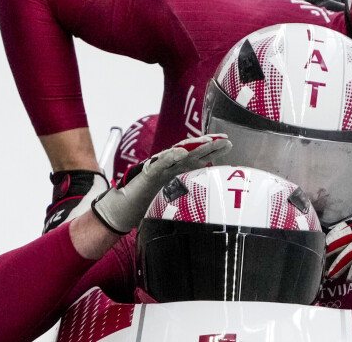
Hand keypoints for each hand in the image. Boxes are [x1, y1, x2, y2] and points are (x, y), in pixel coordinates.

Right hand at [92, 135, 231, 233]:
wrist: (122, 211)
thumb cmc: (148, 204)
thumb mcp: (176, 199)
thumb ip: (191, 195)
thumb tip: (214, 202)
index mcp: (179, 170)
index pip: (199, 156)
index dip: (214, 150)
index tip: (229, 145)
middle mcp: (170, 165)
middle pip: (193, 151)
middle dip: (209, 144)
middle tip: (225, 140)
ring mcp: (159, 167)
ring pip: (179, 152)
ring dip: (194, 146)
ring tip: (208, 141)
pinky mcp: (147, 174)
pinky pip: (160, 163)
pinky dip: (170, 157)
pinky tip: (181, 152)